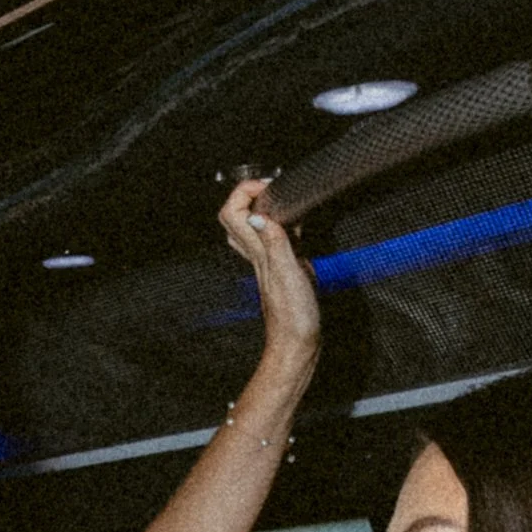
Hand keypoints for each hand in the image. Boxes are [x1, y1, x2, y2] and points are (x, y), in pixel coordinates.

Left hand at [218, 177, 319, 356]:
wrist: (298, 345)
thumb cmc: (294, 318)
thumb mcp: (288, 273)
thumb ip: (275, 242)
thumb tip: (258, 216)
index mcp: (257, 252)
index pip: (232, 211)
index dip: (245, 191)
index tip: (269, 187)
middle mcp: (258, 255)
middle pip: (235, 217)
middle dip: (248, 195)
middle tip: (271, 189)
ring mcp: (267, 263)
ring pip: (252, 229)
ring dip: (262, 209)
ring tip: (282, 203)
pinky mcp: (281, 270)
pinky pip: (273, 241)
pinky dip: (280, 227)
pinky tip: (297, 229)